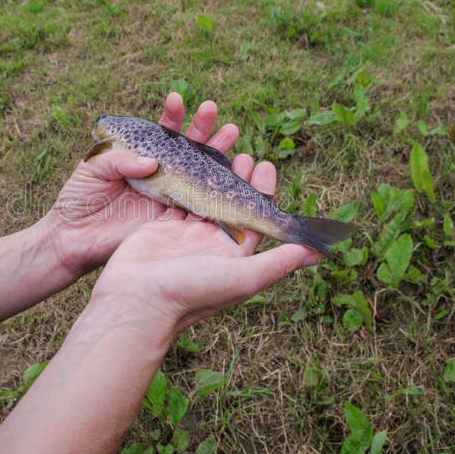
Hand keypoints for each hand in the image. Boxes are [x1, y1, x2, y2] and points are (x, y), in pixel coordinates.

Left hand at [45, 92, 239, 280]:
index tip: (177, 99)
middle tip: (212, 109)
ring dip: (215, 153)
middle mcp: (158, 173)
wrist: (73, 236)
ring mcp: (167, 195)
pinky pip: (196, 204)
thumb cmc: (79, 197)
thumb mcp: (93, 166)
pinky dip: (213, 191)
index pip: (161, 132)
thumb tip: (152, 161)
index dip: (172, 116)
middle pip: (187, 148)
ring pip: (197, 172)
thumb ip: (120, 159)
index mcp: (140, 156)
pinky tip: (229, 175)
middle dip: (201, 128)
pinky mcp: (170, 220)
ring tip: (230, 132)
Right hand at [90, 157, 320, 334]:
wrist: (137, 300)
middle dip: (240, 181)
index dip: (263, 194)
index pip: (256, 220)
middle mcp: (212, 246)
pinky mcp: (162, 227)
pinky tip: (190, 162)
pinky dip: (186, 182)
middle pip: (232, 206)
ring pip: (206, 200)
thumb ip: (277, 263)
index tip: (266, 166)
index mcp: (235, 257)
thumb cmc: (191, 291)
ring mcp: (186, 236)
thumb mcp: (242, 277)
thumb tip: (317, 253)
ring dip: (215, 178)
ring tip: (222, 153)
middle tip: (246, 155)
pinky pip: (179, 199)